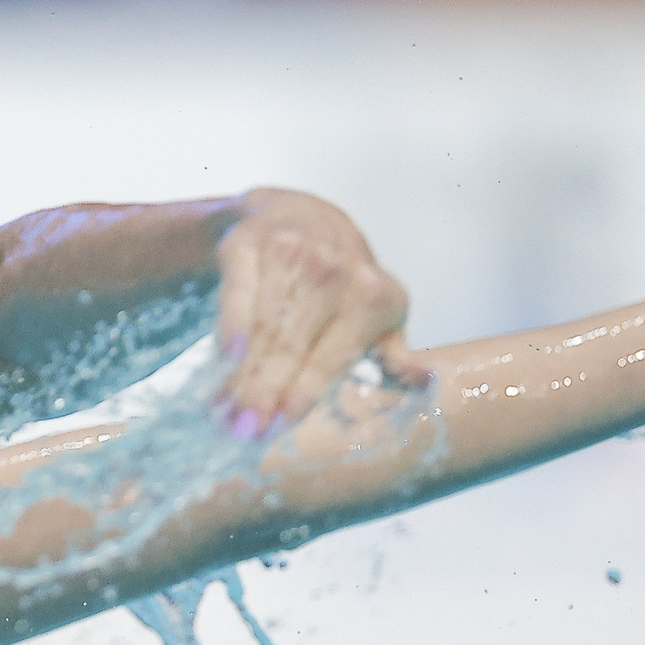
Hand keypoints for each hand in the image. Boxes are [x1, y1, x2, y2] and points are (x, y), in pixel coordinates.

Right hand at [215, 190, 419, 436]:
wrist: (299, 213)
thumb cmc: (342, 280)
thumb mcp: (378, 313)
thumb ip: (393, 353)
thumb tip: (423, 381)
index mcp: (372, 297)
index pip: (331, 357)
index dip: (302, 393)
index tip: (277, 428)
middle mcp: (335, 272)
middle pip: (292, 346)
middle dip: (265, 392)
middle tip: (242, 430)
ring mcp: (291, 253)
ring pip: (263, 326)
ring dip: (242, 371)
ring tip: (222, 409)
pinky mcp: (250, 242)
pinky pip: (239, 290)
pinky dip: (232, 322)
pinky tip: (225, 354)